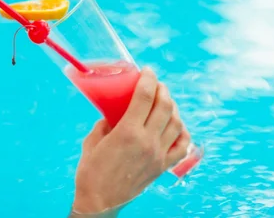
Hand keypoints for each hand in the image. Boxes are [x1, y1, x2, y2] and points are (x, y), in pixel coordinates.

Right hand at [71, 68, 190, 214]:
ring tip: (165, 101)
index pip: (145, 96)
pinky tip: (176, 125)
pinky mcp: (162, 167)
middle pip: (164, 106)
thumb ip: (104, 123)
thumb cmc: (91, 171)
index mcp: (127, 132)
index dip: (149, 79)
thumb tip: (113, 113)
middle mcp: (146, 141)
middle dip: (162, 89)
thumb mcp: (92, 140)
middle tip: (156, 84)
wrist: (100, 202)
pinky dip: (183, 132)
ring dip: (173, 107)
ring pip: (176, 123)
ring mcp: (157, 155)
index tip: (148, 70)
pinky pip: (183, 146)